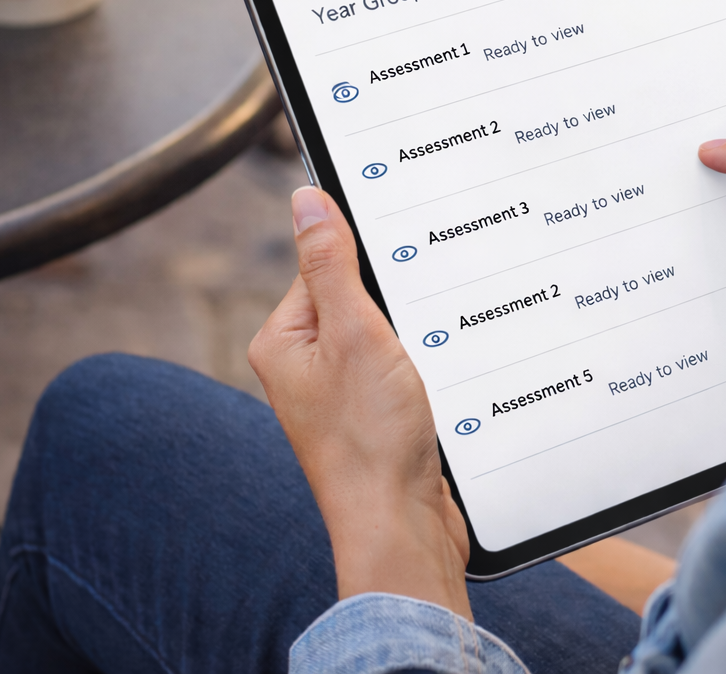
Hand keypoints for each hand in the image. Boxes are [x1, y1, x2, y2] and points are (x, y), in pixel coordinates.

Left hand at [250, 186, 471, 617]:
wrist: (401, 526)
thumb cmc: (369, 440)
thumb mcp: (355, 333)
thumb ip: (332, 263)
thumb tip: (306, 199)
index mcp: (283, 341)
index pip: (323, 264)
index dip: (368, 257)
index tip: (407, 254)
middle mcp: (305, 367)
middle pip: (359, 297)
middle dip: (398, 301)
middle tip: (422, 317)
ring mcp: (341, 394)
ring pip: (387, 334)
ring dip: (417, 336)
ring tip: (430, 357)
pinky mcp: (376, 416)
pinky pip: (404, 368)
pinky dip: (426, 366)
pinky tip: (442, 379)